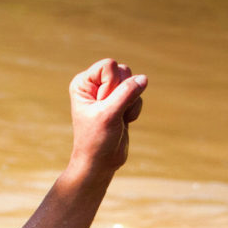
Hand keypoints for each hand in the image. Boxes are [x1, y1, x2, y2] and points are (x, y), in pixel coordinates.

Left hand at [68, 59, 146, 178]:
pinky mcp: (120, 102)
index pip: (109, 65)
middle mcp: (94, 84)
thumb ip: (127, 93)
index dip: (111, 84)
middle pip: (123, 70)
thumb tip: (143, 78)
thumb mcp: (110, 114)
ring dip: (130, 102)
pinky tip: (123, 122)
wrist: (100, 162)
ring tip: (117, 118)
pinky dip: (134, 109)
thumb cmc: (96, 139)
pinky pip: (138, 94)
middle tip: (110, 112)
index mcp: (83, 82)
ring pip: (133, 82)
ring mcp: (108, 93)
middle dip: (123, 92)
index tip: (103, 104)